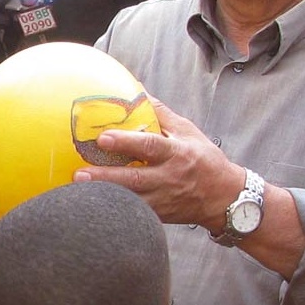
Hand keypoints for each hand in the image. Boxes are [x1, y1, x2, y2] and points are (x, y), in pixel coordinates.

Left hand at [80, 98, 239, 230]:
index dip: (126, 143)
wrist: (225, 198)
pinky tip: (95, 209)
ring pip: (132, 202)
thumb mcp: (187, 131)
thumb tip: (136, 89)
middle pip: (135, 179)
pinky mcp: (159, 216)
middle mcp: (169, 178)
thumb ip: (160, 113)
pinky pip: (135, 215)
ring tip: (79, 192)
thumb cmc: (204, 159)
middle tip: (79, 172)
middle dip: (106, 177)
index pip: (150, 146)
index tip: (103, 138)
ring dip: (106, 198)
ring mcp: (164, 200)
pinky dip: (116, 213)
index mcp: (176, 153)